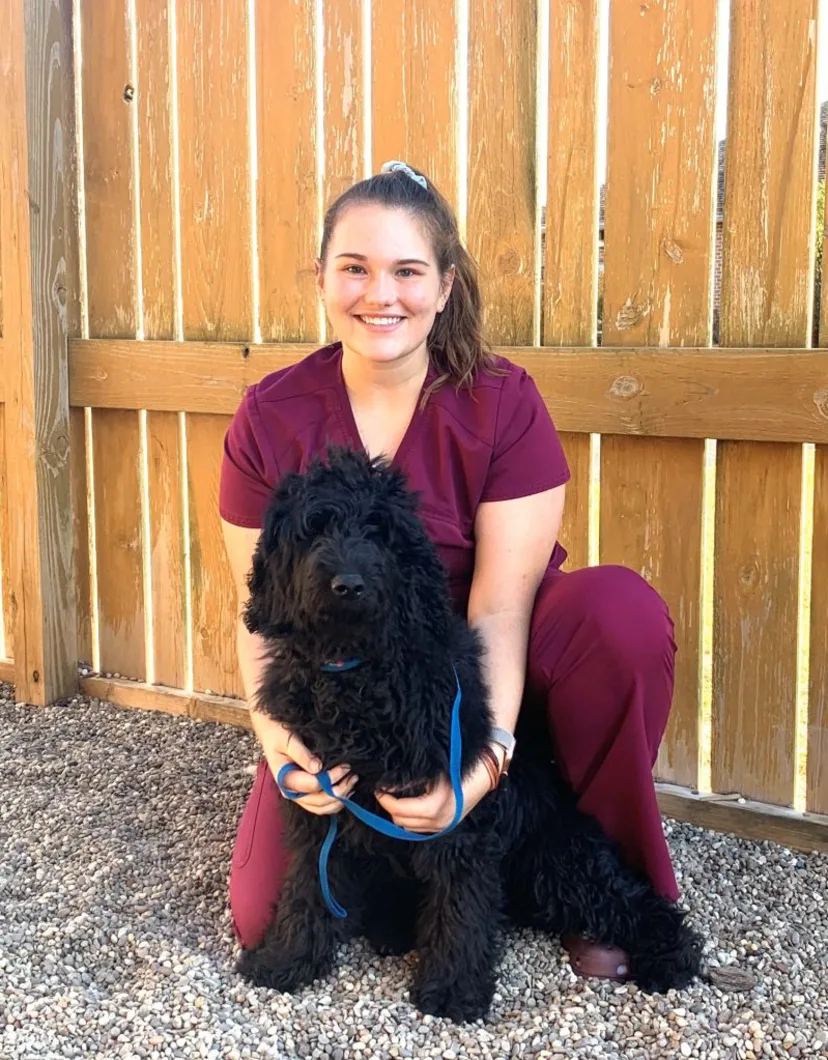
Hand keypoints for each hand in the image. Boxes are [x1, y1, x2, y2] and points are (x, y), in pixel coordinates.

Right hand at [249, 708, 357, 815]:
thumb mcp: (288, 740)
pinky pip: (321, 805)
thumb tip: (318, 768)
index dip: (332, 778)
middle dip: (339, 790)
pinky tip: (347, 790)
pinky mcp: (305, 794)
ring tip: (353, 781)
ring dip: (340, 798)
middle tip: (353, 775)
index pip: (313, 785)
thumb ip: (302, 754)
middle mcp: (291, 792)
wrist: (271, 733)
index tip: (346, 766)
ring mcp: (298, 795)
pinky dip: (335, 801)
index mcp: (285, 780)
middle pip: (320, 801)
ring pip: (322, 808)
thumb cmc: (278, 734)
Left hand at [374, 755, 494, 833]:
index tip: (378, 788)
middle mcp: (439, 821)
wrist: (486, 771)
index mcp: (434, 806)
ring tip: (395, 798)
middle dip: (390, 807)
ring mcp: (444, 826)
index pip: (399, 809)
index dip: (385, 799)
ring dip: (399, 814)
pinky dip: (411, 819)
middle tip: (384, 792)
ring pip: (409, 827)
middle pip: (401, 821)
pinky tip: (409, 805)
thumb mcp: (432, 771)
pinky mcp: (447, 826)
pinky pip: (420, 828)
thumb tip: (388, 785)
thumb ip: (410, 781)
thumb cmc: (460, 765)